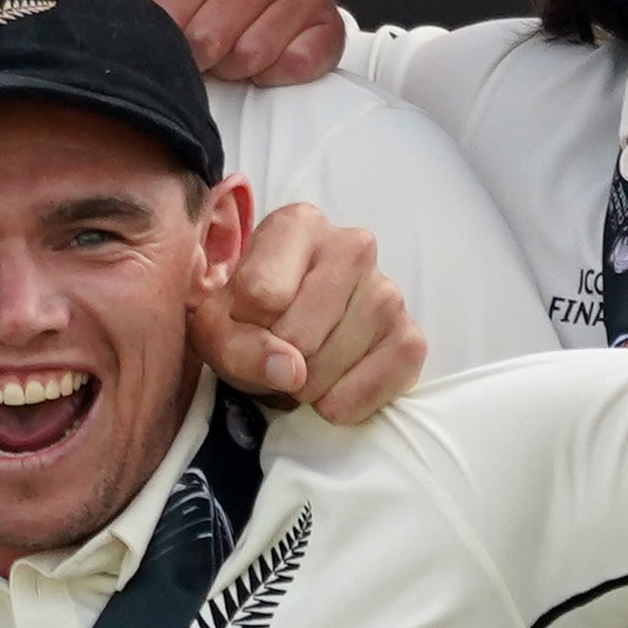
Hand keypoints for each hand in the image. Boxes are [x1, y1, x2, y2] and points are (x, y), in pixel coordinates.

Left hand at [96, 0, 344, 85]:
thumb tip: (68, 9)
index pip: (171, 19)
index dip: (160, 41)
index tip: (160, 35)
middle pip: (211, 43)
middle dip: (196, 54)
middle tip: (195, 41)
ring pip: (251, 58)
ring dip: (232, 64)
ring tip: (227, 41)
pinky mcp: (331, 21)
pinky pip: (294, 68)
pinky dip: (273, 72)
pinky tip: (264, 49)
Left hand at [202, 202, 422, 422]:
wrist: (284, 335)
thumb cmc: (248, 317)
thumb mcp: (217, 326)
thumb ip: (238, 346)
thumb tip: (291, 371)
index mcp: (297, 224)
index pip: (261, 292)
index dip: (243, 324)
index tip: (243, 319)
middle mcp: (352, 246)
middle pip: (297, 334)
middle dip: (276, 358)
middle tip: (276, 348)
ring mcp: (388, 291)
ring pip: (331, 364)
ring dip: (306, 386)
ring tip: (303, 362)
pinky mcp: (411, 338)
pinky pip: (372, 387)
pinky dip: (342, 402)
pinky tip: (332, 383)